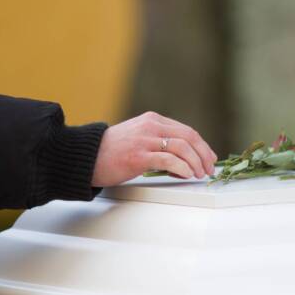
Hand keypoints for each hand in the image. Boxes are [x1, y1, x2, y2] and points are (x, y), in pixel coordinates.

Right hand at [91, 112, 217, 186]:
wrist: (85, 157)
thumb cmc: (112, 152)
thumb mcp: (139, 139)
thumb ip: (160, 144)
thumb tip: (185, 162)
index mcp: (153, 120)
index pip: (186, 131)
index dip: (202, 146)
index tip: (210, 159)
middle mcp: (151, 127)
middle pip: (189, 137)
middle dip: (203, 155)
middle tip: (209, 169)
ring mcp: (144, 140)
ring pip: (181, 147)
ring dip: (195, 162)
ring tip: (199, 174)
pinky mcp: (138, 156)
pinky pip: (168, 159)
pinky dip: (182, 167)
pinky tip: (187, 174)